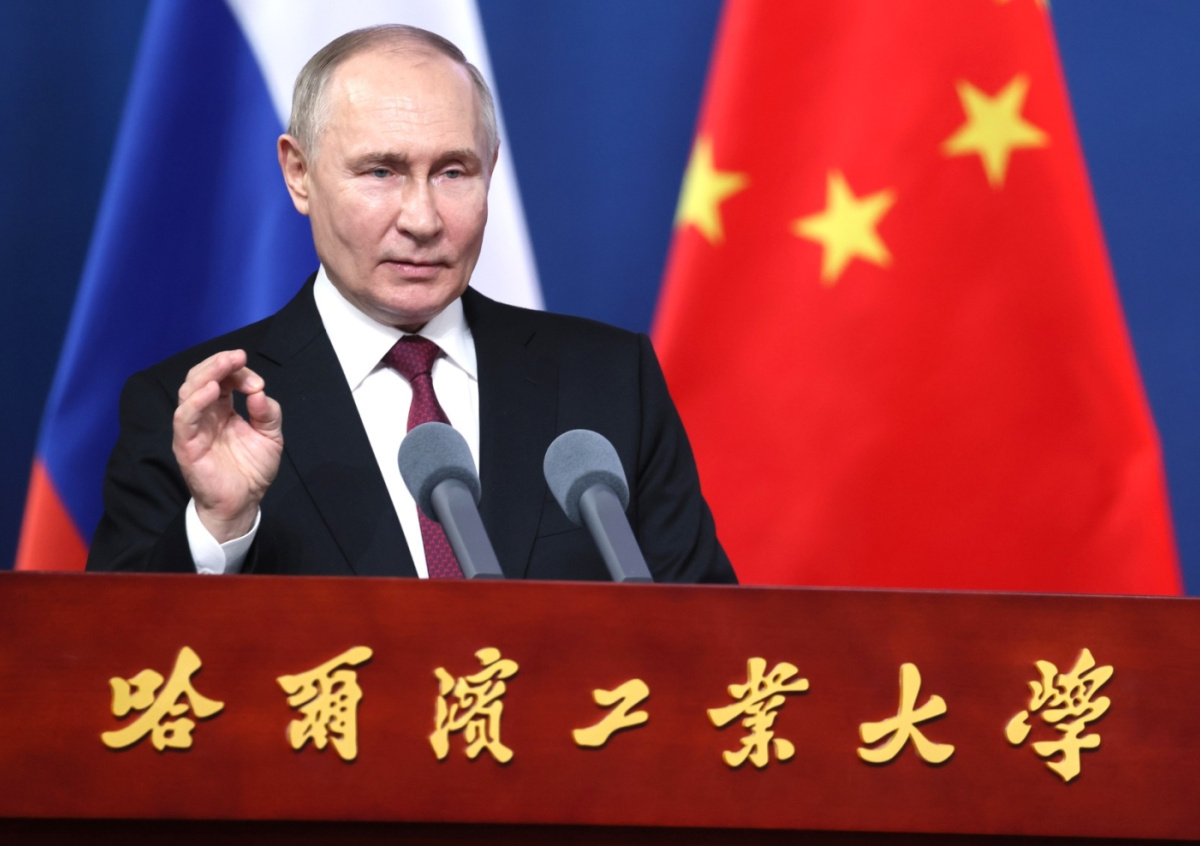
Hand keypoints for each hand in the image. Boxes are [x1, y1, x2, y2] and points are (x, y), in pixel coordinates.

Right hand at [172, 350, 282, 541]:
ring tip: (225, 365)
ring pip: (189, 391)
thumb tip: (259, 392)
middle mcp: (205, 415)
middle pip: (201, 378)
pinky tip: (210, 391)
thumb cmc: (252, 470)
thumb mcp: (271, 437)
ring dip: (207, 374)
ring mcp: (194, 428)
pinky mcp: (187, 444)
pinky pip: (184, 418)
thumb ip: (268, 413)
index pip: (222, 379)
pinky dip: (195, 402)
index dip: (238, 373)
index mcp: (222, 410)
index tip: (257, 382)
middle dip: (219, 363)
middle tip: (238, 357)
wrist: (243, 503)